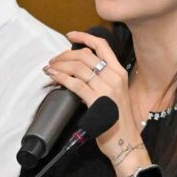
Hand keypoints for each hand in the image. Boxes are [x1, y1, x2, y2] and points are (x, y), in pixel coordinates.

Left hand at [44, 30, 140, 161]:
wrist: (126, 142)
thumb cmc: (118, 119)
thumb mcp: (114, 93)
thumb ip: (102, 79)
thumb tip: (80, 69)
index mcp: (120, 72)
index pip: (102, 46)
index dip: (84, 37)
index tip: (70, 35)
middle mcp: (114, 77)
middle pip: (85, 56)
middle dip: (65, 55)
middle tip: (53, 60)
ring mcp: (107, 88)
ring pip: (78, 68)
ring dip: (60, 65)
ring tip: (49, 68)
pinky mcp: (97, 101)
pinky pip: (75, 84)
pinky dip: (61, 77)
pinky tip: (53, 76)